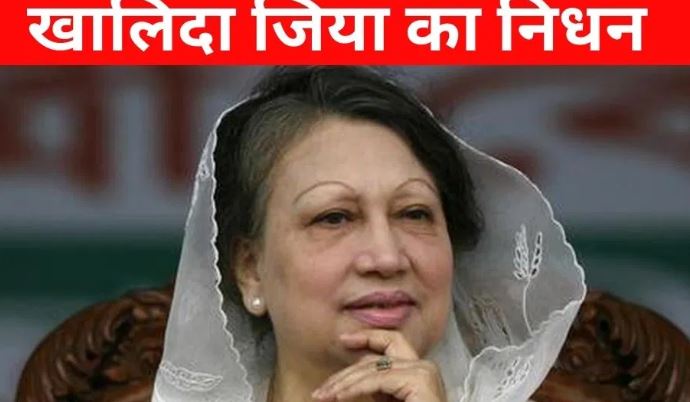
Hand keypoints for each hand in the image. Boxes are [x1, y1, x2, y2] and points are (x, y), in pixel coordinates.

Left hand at [312, 330, 446, 401]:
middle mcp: (424, 366)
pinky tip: (339, 396)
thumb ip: (376, 389)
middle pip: (377, 358)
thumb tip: (349, 382)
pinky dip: (354, 388)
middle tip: (322, 388)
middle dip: (346, 372)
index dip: (367, 337)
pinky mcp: (419, 380)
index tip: (344, 339)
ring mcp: (423, 371)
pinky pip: (377, 380)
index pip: (391, 342)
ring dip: (344, 383)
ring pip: (373, 368)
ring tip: (325, 395)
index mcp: (418, 371)